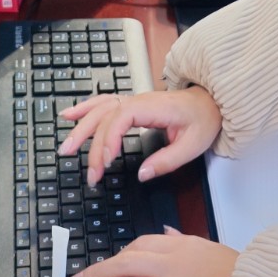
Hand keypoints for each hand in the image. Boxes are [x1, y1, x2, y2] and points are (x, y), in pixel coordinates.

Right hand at [60, 87, 221, 186]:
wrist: (212, 101)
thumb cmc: (204, 120)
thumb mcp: (193, 145)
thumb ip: (167, 161)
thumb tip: (142, 175)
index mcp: (155, 108)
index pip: (122, 117)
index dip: (109, 139)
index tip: (106, 162)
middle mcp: (140, 101)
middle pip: (106, 116)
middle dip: (91, 142)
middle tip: (88, 172)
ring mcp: (135, 102)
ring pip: (101, 109)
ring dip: (81, 127)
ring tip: (66, 147)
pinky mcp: (132, 106)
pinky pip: (104, 104)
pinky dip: (85, 109)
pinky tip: (70, 116)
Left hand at [66, 229, 236, 276]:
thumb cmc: (237, 275)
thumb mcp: (209, 249)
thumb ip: (183, 241)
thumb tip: (164, 231)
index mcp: (181, 247)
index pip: (139, 246)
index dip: (115, 256)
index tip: (102, 266)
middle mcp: (174, 268)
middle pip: (124, 266)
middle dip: (94, 274)